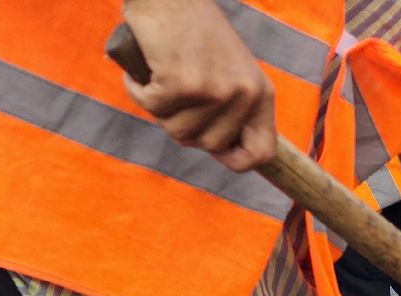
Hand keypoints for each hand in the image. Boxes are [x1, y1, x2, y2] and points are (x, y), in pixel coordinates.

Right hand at [121, 0, 275, 170]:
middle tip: (175, 95)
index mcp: (261, 94)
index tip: (215, 149)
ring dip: (160, 108)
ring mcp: (215, 91)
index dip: (235, 159)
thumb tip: (223, 151)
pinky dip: (138, 89)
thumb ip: (231, 110)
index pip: (262, 152)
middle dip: (184, 127)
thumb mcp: (229, 72)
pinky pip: (152, 107)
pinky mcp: (183, 84)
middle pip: (209, 145)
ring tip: (162, 75)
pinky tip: (144, 68)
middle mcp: (244, 94)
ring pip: (178, 131)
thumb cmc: (194, 31)